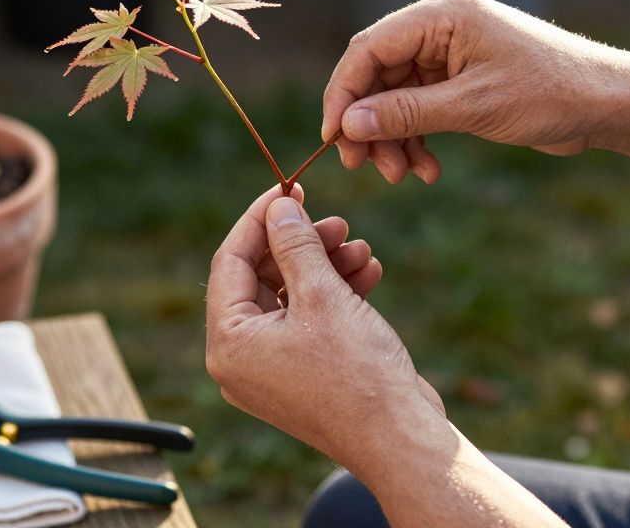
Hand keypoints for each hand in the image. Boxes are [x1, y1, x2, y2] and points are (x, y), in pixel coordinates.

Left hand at [205, 185, 444, 472]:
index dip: (260, 219)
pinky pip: (310, 320)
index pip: (230, 261)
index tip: (290, 189)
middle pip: (261, 277)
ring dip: (325, 265)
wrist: (402, 439)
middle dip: (302, 244)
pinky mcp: (304, 374)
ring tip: (362, 248)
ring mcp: (272, 370)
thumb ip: (296, 244)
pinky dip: (336, 294)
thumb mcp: (323, 295)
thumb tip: (279, 206)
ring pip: (291, 296)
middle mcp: (241, 359)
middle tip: (338, 222)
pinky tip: (369, 273)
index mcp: (228, 343)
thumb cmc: (358, 374)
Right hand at [322, 0, 629, 182]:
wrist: (607, 103)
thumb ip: (406, 113)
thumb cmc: (551, 93)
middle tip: (367, 167)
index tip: (334, 138)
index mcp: (442, 14)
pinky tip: (428, 169)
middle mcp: (441, 25)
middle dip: (370, 124)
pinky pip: (420, 106)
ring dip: (394, 138)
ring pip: (395, 96)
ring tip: (406, 176)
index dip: (344, 94)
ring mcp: (451, 51)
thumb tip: (348, 124)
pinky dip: (418, 138)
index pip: (368, 49)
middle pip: (377, 75)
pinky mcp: (461, 76)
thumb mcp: (473, 106)